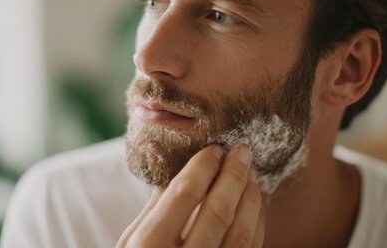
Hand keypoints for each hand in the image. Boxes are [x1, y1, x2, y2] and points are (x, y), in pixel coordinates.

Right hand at [117, 145, 264, 246]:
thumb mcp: (130, 245)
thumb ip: (153, 210)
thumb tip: (180, 169)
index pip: (183, 195)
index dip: (203, 166)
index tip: (214, 148)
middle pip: (218, 211)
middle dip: (233, 175)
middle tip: (242, 150)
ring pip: (242, 234)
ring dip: (251, 198)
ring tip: (251, 172)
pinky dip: (256, 224)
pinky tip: (254, 203)